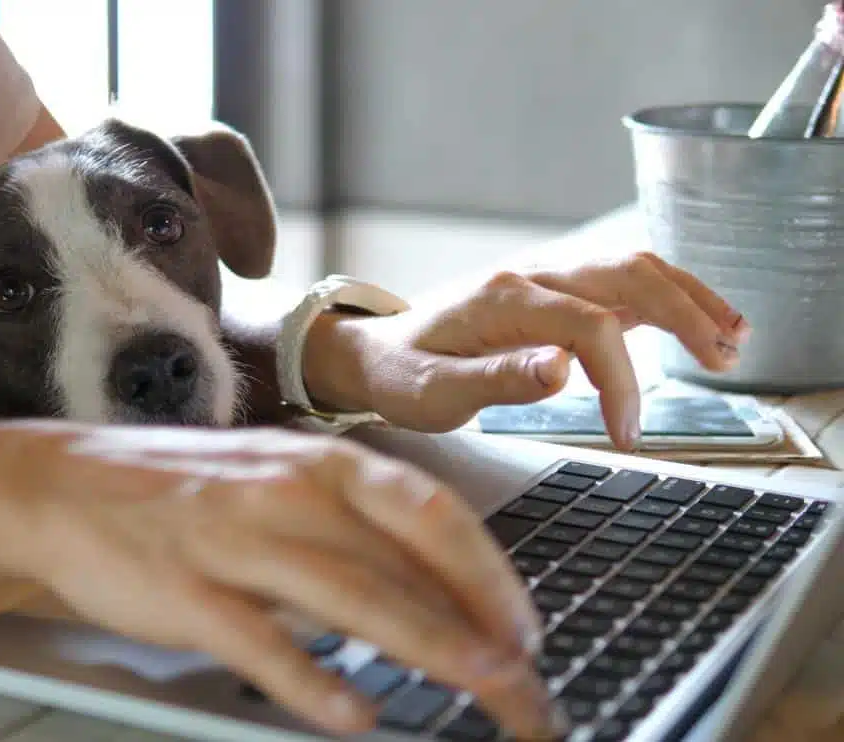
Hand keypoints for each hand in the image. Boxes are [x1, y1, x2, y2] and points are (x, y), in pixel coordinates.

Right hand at [0, 425, 565, 738]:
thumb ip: (350, 532)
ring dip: (428, 646)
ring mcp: (235, 538)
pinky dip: (311, 680)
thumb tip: (435, 591)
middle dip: (481, 627)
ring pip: (351, 595)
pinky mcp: (184, 589)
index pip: (431, 513)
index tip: (527, 629)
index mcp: (318, 463)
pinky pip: (259, 639)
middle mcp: (287, 493)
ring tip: (482, 690)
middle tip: (527, 687)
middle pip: (407, 562)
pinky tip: (354, 715)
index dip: (491, 574)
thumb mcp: (276, 485)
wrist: (64, 484)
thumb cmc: (184, 489)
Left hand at [304, 251, 749, 449]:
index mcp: (503, 300)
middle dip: (684, 313)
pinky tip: (699, 323)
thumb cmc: (402, 374)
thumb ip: (495, 380)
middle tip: (724, 361)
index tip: (626, 433)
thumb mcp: (433, 392)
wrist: (376, 352)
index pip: (589, 326)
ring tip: (732, 338)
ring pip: (632, 268)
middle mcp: (531, 277)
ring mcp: (545, 279)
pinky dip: (666, 297)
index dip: (620, 380)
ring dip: (687, 297)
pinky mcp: (553, 294)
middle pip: (626, 274)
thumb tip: (561, 370)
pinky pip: (620, 282)